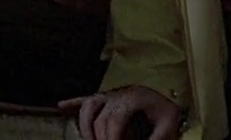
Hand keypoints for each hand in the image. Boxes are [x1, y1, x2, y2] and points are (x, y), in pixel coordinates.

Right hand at [57, 85, 181, 139]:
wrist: (169, 103)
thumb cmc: (167, 114)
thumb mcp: (167, 126)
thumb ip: (156, 139)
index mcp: (134, 98)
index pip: (115, 119)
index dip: (112, 138)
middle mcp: (120, 94)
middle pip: (100, 117)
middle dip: (101, 138)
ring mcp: (111, 95)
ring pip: (89, 105)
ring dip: (86, 126)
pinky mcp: (106, 98)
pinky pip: (86, 99)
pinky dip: (73, 103)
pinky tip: (61, 106)